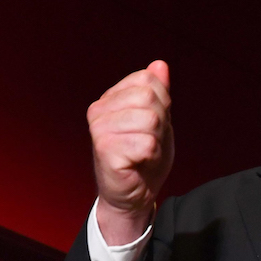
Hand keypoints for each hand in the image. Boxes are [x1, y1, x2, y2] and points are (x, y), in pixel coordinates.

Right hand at [88, 60, 172, 243]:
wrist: (132, 195)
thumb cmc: (143, 158)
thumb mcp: (156, 119)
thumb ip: (158, 92)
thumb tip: (160, 64)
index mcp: (109, 98)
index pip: (148, 80)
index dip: (162, 104)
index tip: (151, 126)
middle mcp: (98, 110)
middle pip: (150, 97)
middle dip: (160, 122)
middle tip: (148, 142)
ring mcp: (99, 130)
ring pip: (150, 120)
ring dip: (156, 141)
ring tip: (143, 153)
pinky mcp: (105, 150)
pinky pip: (146, 144)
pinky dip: (151, 156)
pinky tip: (138, 163)